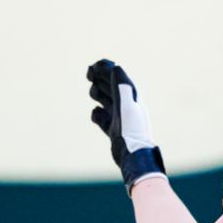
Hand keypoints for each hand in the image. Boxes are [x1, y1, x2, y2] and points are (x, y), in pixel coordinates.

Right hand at [87, 58, 165, 192]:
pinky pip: (103, 119)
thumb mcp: (126, 105)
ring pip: (106, 102)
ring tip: (93, 93)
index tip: (92, 67)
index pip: (117, 78)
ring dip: (98, 94)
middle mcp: (126, 106)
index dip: (105, 70)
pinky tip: (95, 114)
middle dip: (100, 79)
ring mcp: (120, 119)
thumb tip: (115, 67)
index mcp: (131, 97)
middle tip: (89, 74)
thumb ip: (121, 86)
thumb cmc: (132, 129)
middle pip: (111, 88)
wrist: (133, 155)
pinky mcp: (114, 131)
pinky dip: (97, 114)